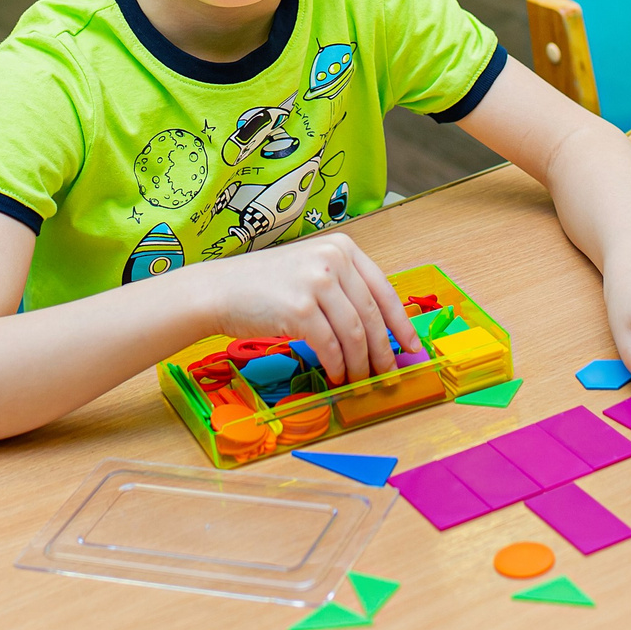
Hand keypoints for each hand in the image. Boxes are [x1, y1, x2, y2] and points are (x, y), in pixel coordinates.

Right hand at [195, 233, 418, 384]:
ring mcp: (316, 282)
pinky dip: (337, 366)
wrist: (219, 289)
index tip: (411, 347)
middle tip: (387, 375)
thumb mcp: (310, 272)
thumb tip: (380, 330)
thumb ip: (343, 289)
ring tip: (360, 381)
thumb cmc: (263, 286)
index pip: (384, 290)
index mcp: (342, 248)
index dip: (401, 324)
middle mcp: (332, 259)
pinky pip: (331, 346)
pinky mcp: (299, 309)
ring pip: (355, 334)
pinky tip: (336, 375)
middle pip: (372, 316)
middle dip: (383, 352)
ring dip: (361, 364)